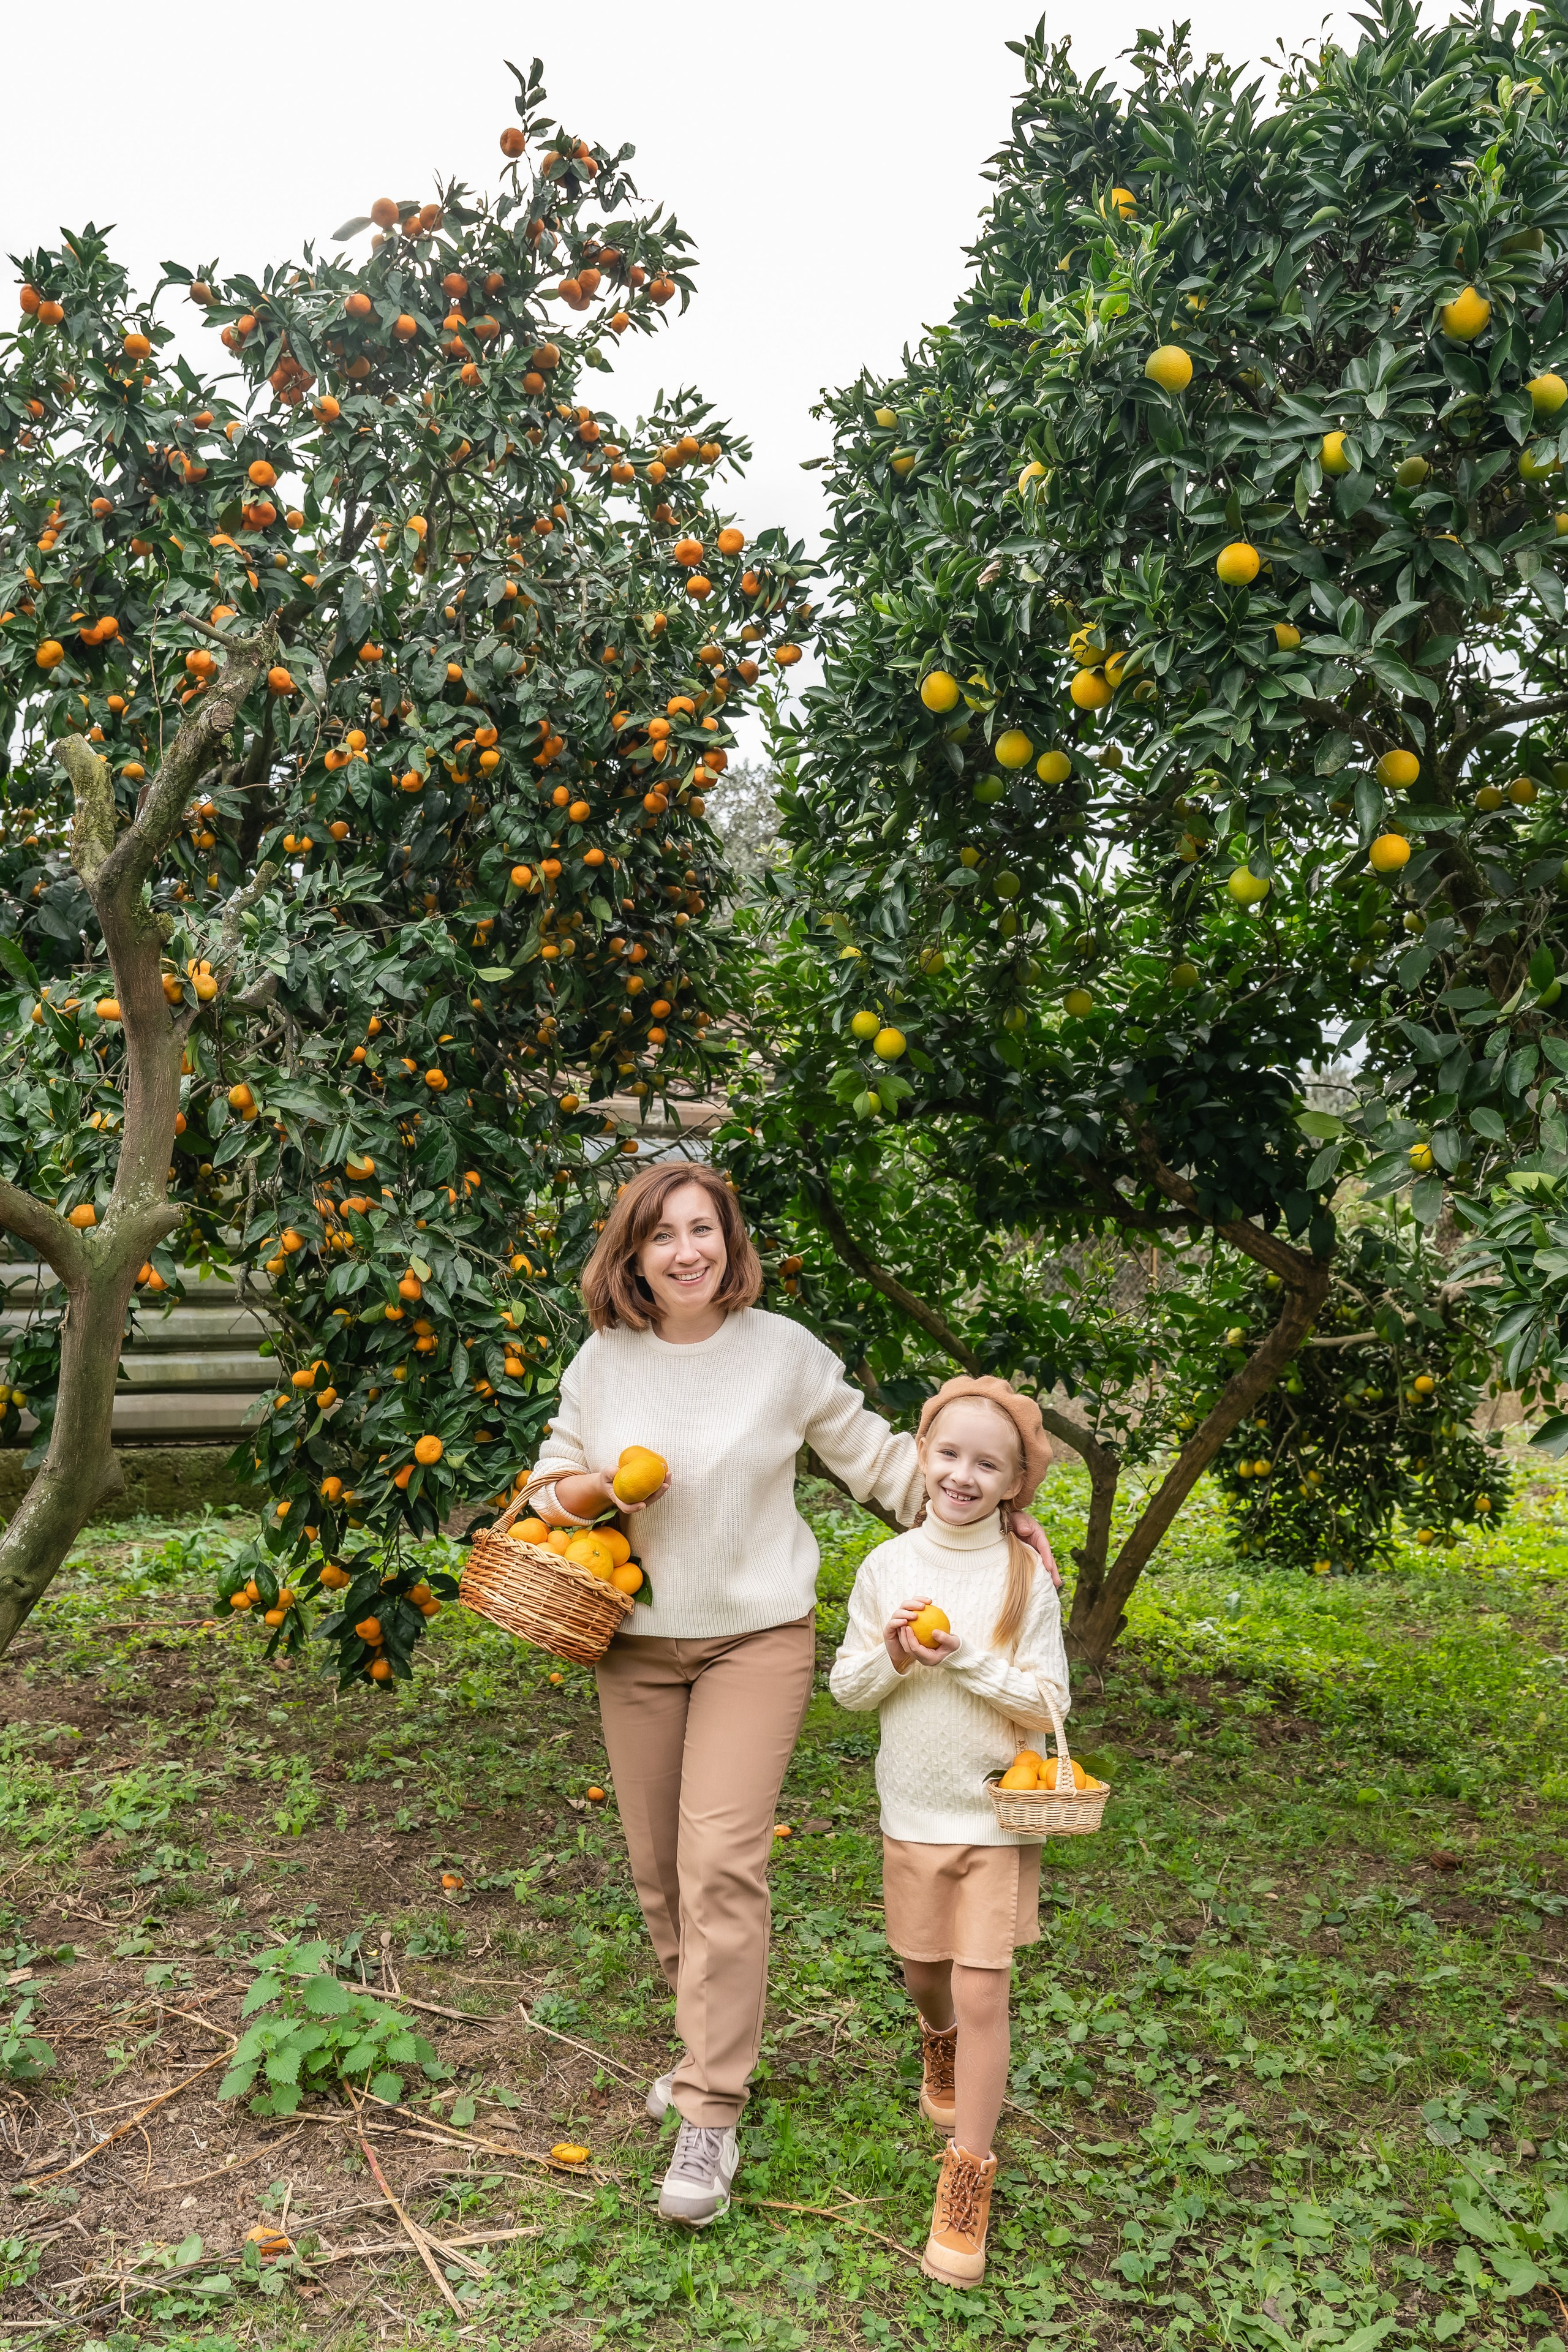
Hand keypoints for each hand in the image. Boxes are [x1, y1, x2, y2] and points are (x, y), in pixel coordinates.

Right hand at [551, 1465, 671, 1522]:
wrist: (611, 1481)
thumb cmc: (607, 1478)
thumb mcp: (605, 1474)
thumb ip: (609, 1473)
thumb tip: (617, 1471)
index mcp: (620, 1500)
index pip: (626, 1508)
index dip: (634, 1508)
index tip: (642, 1504)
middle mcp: (632, 1501)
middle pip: (647, 1502)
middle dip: (657, 1495)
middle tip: (665, 1485)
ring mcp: (640, 1497)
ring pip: (653, 1496)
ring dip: (663, 1487)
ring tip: (668, 1474)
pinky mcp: (645, 1492)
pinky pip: (655, 1488)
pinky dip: (661, 1481)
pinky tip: (665, 1471)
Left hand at [883, 1598, 961, 1672]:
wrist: (956, 1652)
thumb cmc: (955, 1647)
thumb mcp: (953, 1642)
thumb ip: (944, 1638)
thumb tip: (934, 1631)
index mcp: (930, 1659)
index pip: (916, 1649)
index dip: (910, 1638)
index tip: (908, 1627)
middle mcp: (923, 1659)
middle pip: (909, 1649)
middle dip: (903, 1637)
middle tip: (902, 1624)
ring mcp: (921, 1657)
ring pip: (908, 1647)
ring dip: (904, 1636)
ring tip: (902, 1623)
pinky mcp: (921, 1652)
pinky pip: (912, 1643)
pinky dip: (909, 1635)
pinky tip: (908, 1624)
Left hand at [1011, 1511, 1060, 1588]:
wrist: (1005, 1519)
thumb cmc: (1013, 1517)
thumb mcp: (1017, 1517)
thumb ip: (1021, 1523)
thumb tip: (1026, 1531)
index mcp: (1038, 1534)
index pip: (1044, 1546)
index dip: (1047, 1557)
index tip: (1049, 1568)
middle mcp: (1038, 1545)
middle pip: (1047, 1558)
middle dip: (1053, 1571)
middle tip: (1057, 1583)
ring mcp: (1033, 1551)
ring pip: (1042, 1564)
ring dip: (1048, 1576)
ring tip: (1053, 1588)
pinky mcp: (1026, 1556)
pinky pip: (1033, 1566)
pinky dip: (1037, 1574)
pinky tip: (1038, 1585)